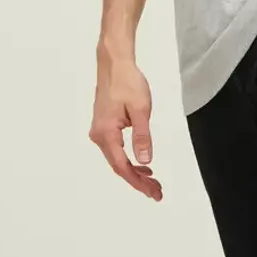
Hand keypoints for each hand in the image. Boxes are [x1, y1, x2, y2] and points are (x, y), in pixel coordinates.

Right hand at [90, 49, 161, 200]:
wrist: (114, 64)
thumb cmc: (127, 82)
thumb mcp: (141, 110)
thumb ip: (143, 137)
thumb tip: (145, 161)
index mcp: (106, 133)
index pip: (122, 166)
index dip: (138, 182)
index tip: (153, 191)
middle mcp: (99, 135)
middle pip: (118, 166)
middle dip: (138, 181)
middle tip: (157, 191)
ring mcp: (99, 131)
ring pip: (117, 159)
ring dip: (134, 172)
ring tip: (152, 182)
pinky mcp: (103, 127)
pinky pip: (115, 150)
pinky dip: (129, 160)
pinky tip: (141, 165)